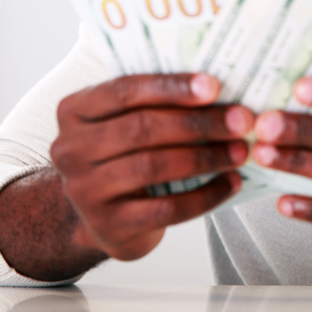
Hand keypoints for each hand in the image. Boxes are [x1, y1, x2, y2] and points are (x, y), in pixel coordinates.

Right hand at [50, 73, 252, 261]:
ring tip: (240, 151)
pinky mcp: (109, 226)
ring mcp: (85, 191)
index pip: (124, 90)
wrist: (102, 216)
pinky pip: (165, 208)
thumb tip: (218, 86)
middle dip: (198, 123)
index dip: (171, 87)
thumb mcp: (125, 121)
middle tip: (241, 120)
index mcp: (75, 111)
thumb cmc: (123, 155)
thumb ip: (156, 102)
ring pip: (153, 167)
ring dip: (205, 157)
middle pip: (141, 128)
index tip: (213, 86)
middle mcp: (71, 149)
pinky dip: (204, 196)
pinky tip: (230, 183)